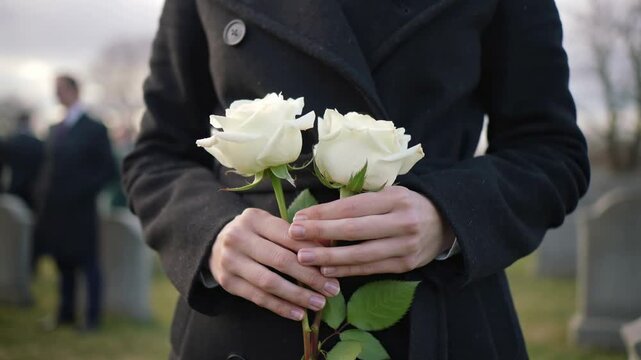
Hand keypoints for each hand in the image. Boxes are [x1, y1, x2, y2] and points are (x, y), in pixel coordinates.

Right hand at [209, 208, 340, 320]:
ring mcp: (231, 261)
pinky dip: (280, 307)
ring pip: (269, 282)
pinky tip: (298, 313)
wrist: (214, 244)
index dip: (312, 251)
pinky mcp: (227, 282)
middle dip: (310, 276)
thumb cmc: (253, 234)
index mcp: (254, 219)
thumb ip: (296, 235)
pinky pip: (258, 297)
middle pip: (280, 260)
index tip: (332, 266)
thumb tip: (328, 247)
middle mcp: (239, 237)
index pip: (288, 236)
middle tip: (332, 288)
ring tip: (319, 303)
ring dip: (298, 295)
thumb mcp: (270, 225)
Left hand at [289, 186, 454, 276]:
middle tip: (294, 235)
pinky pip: (371, 268)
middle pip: (354, 229)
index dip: (323, 213)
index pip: (352, 207)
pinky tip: (327, 270)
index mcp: (394, 199)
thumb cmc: (406, 206)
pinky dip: (348, 270)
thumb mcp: (387, 195)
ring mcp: (405, 245)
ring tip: (304, 258)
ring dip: (329, 257)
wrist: (446, 223)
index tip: (299, 218)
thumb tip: (316, 216)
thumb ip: (358, 204)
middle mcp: (401, 222)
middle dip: (321, 233)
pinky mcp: (406, 265)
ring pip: (361, 254)